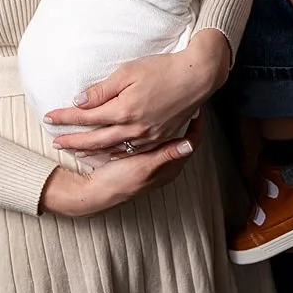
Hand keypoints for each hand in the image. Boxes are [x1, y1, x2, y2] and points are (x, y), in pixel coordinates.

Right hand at [40, 116, 200, 214]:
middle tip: (183, 102)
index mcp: (170, 167)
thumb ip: (166, 155)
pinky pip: (154, 139)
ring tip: (169, 105)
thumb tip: (190, 144)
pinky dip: (154, 128)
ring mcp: (153, 162)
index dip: (196, 124)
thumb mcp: (144, 167)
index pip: (192, 141)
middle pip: (183, 138)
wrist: (96, 191)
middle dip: (184, 120)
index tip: (195, 107)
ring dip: (169, 122)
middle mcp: (165, 165)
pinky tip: (148, 118)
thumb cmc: (120, 182)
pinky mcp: (141, 159)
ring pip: (168, 138)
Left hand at [43, 31, 229, 158]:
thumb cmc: (162, 69)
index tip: (49, 117)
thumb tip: (79, 101)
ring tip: (76, 150)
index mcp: (123, 110)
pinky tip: (108, 152)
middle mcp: (133, 128)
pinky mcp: (159, 138)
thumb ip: (102, 90)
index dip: (65, 118)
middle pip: (95, 139)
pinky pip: (132, 152)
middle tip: (56, 142)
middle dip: (73, 140)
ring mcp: (147, 136)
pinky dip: (115, 153)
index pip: (85, 117)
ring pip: (112, 149)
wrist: (197, 77)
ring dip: (92, 151)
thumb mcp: (128, 72)